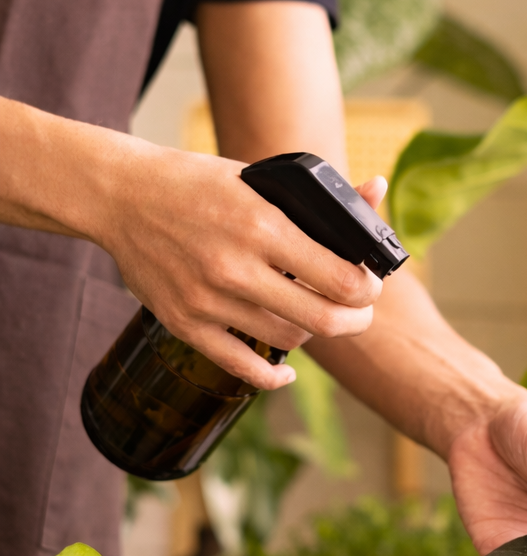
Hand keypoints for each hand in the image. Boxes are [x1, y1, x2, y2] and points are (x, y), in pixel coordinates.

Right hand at [92, 141, 387, 389]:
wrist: (120, 197)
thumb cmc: (198, 184)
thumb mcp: (262, 179)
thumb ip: (322, 197)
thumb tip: (376, 189)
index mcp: (262, 226)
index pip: (339, 279)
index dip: (367, 290)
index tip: (371, 285)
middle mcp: (235, 268)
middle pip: (323, 320)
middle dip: (356, 320)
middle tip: (361, 311)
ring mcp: (208, 300)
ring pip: (288, 341)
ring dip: (314, 333)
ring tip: (317, 315)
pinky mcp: (185, 324)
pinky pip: (242, 368)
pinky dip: (273, 376)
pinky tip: (286, 369)